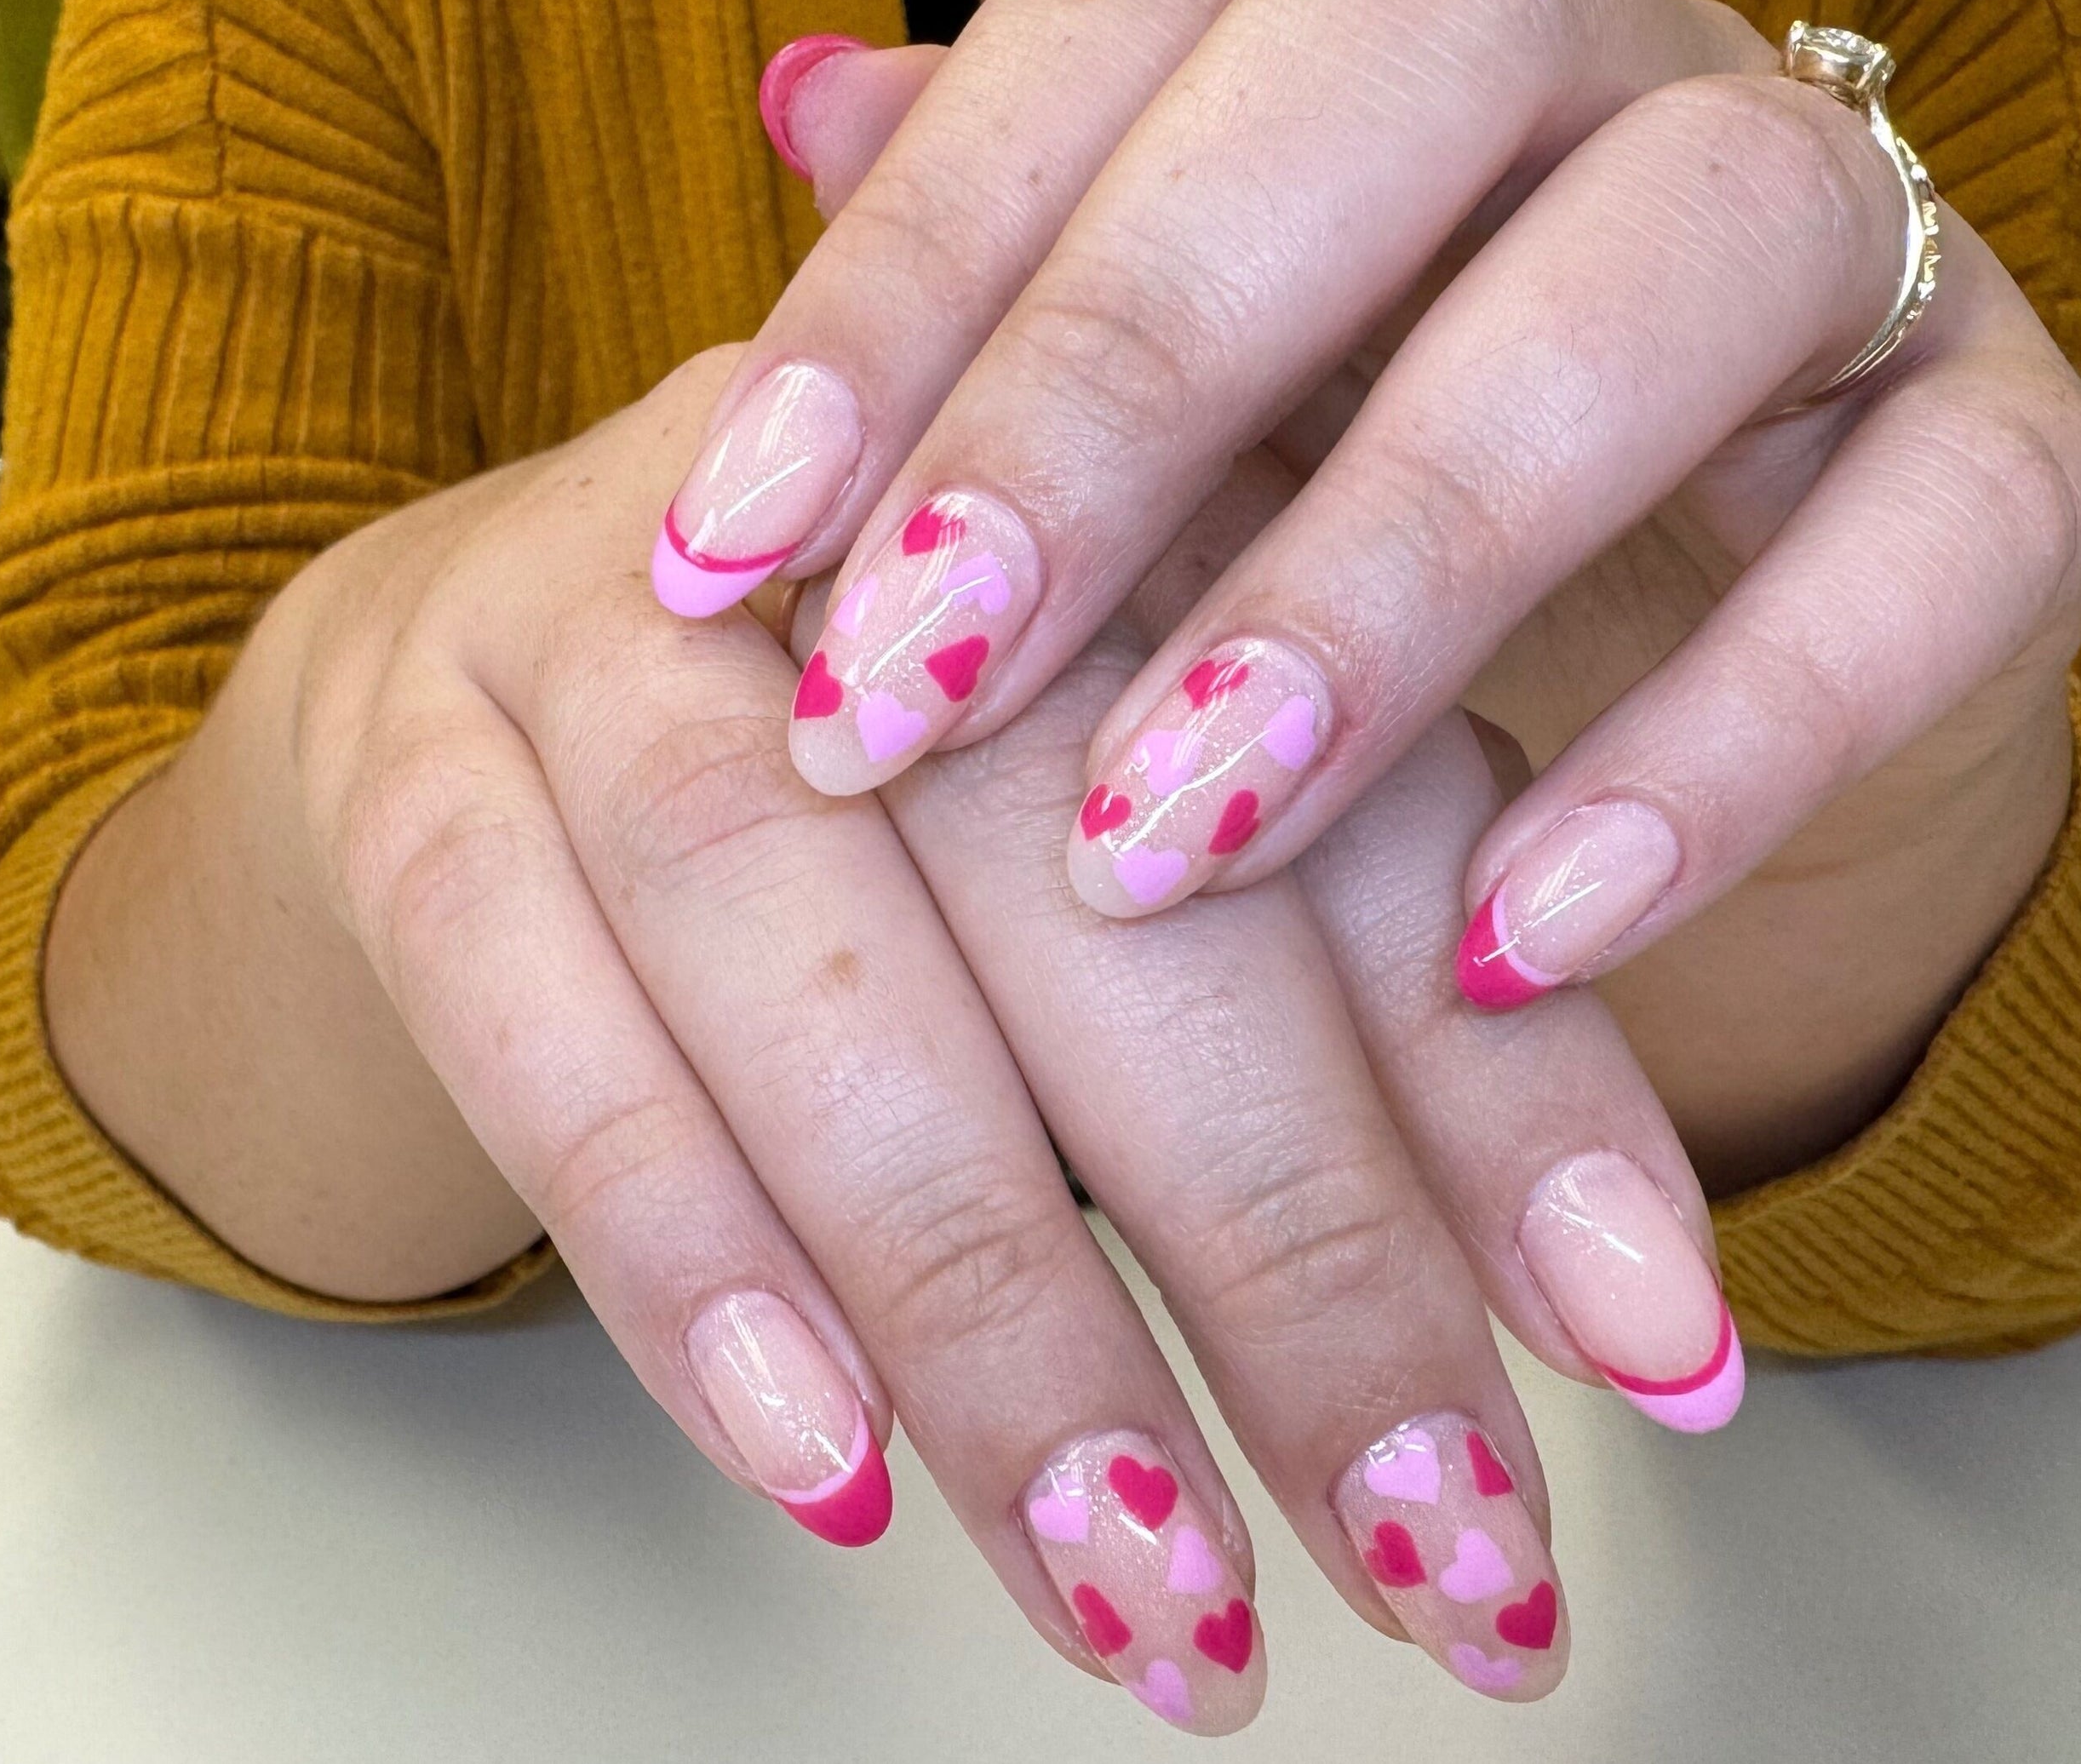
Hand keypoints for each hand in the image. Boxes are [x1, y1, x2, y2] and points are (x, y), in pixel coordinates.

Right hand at [78, 347, 1745, 1728]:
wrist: (487, 657)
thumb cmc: (913, 785)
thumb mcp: (1193, 850)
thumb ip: (1410, 1029)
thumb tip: (1644, 1323)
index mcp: (1142, 490)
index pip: (1364, 810)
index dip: (1512, 1103)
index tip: (1658, 1371)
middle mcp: (891, 526)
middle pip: (1107, 894)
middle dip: (1292, 1259)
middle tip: (1426, 1555)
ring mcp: (623, 633)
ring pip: (825, 980)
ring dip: (1007, 1317)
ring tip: (1155, 1591)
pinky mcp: (423, 777)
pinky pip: (551, 1033)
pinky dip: (705, 1273)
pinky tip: (847, 1477)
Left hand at [660, 0, 2080, 1028]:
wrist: (1727, 654)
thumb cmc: (1378, 492)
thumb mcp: (1182, 412)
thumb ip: (1021, 263)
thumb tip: (802, 107)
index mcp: (1368, 6)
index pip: (1130, 12)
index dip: (914, 274)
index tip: (722, 551)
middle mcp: (1617, 58)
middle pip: (1402, 61)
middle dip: (1125, 374)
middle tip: (913, 684)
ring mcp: (1848, 233)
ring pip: (1673, 268)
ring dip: (1395, 561)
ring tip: (1173, 833)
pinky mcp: (2019, 453)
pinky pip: (1932, 543)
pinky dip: (1722, 750)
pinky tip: (1508, 944)